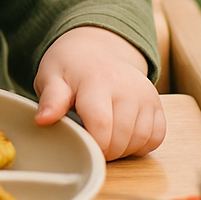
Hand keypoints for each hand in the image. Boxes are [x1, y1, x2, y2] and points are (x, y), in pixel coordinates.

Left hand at [34, 27, 165, 160]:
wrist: (96, 48)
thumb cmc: (70, 67)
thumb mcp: (52, 77)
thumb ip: (51, 100)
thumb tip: (43, 120)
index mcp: (97, 81)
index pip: (101, 125)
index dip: (93, 145)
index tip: (82, 147)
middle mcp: (127, 86)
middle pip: (121, 137)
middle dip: (105, 151)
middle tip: (90, 143)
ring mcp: (145, 94)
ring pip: (141, 139)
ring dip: (122, 150)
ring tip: (105, 139)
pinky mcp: (156, 102)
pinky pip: (157, 136)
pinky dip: (141, 144)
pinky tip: (124, 136)